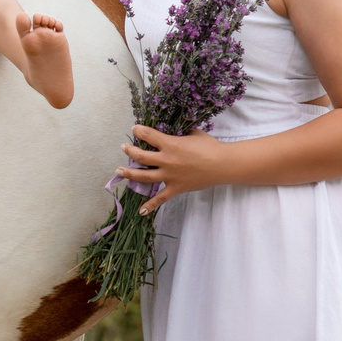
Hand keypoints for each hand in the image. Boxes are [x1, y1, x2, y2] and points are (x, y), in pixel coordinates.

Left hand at [116, 125, 230, 212]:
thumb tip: (175, 128)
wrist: (222, 164)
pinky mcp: (176, 188)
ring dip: (129, 173)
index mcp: (170, 144)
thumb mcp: (194, 133)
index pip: (148, 135)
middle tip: (124, 148)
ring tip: (118, 171)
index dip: (139, 131)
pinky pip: (161, 198)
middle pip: (140, 156)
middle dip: (129, 151)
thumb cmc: (210, 146)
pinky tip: (141, 211)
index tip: (135, 129)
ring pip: (144, 175)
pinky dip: (150, 205)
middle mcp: (166, 160)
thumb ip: (181, 132)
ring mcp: (169, 176)